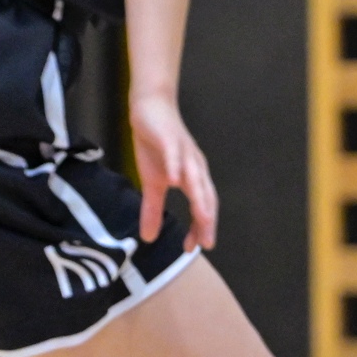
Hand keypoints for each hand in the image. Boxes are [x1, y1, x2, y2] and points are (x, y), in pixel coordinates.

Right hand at [130, 92, 218, 247]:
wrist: (151, 108)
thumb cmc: (155, 145)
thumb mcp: (151, 181)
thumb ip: (153, 208)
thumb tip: (148, 238)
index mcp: (193, 177)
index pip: (202, 206)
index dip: (200, 227)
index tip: (193, 248)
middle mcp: (194, 166)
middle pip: (206, 195)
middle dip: (207, 220)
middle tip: (206, 242)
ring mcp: (184, 152)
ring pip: (195, 178)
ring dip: (199, 198)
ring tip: (202, 218)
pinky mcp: (170, 139)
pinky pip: (175, 155)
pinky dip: (176, 167)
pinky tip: (174, 181)